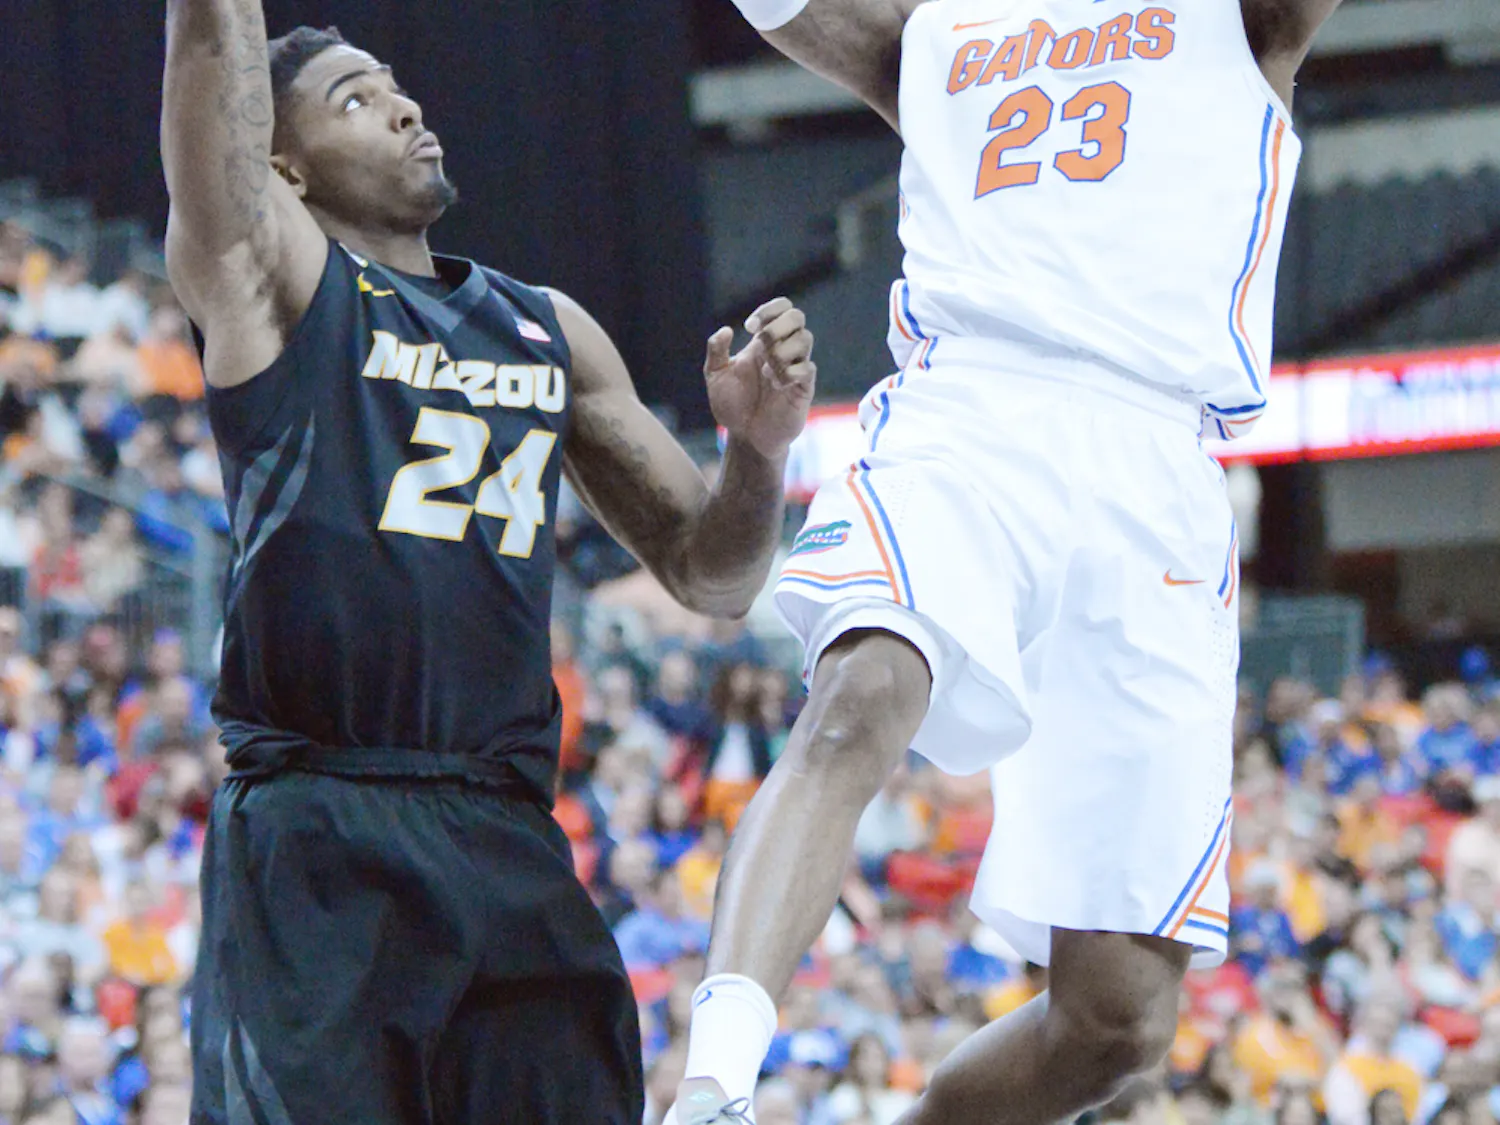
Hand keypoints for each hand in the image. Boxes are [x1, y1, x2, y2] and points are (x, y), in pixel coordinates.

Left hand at [704, 297, 815, 459]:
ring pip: (805, 339)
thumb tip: (727, 330)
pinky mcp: (803, 388)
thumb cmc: (733, 406)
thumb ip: (716, 351)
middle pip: (798, 317)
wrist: (746, 438)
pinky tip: (775, 385)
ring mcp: (795, 368)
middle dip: (777, 326)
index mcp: (763, 343)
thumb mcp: (716, 376)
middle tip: (760, 345)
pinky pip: (807, 368)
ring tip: (766, 372)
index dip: (769, 309)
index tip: (749, 327)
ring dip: (781, 350)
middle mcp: (782, 350)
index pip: (781, 309)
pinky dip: (789, 372)